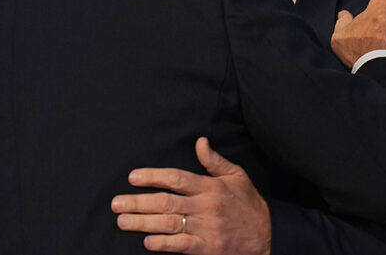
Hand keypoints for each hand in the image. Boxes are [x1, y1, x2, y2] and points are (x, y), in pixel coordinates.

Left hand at [111, 138, 270, 254]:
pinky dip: (164, 244)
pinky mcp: (208, 248)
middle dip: (138, 202)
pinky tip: (148, 242)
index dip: (153, 177)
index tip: (133, 177)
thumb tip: (200, 141)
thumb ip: (214, 160)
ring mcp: (206, 228)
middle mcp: (206, 206)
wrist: (268, 235)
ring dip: (144, 223)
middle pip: (166, 202)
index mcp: (210, 187)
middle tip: (117, 203)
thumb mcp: (236, 176)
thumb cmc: (248, 204)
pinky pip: (183, 245)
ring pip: (170, 223)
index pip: (176, 178)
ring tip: (123, 221)